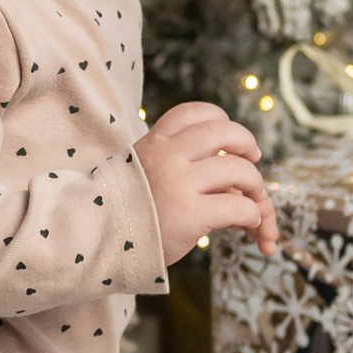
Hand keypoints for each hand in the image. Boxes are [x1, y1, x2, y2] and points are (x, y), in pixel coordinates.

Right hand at [137, 101, 278, 258]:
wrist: (96, 240)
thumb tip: (236, 185)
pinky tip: (247, 226)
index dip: (220, 119)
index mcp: (154, 142)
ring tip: (255, 206)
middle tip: (254, 158)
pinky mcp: (190, 214)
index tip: (229, 140)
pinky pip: (239, 207)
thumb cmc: (125, 211)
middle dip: (247, 143)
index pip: (194, 113)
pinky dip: (253, 216)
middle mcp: (168, 156)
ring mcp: (179, 183)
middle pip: (225, 132)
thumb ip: (181, 168)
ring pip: (241, 171)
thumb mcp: (143, 173)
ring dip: (256, 188)